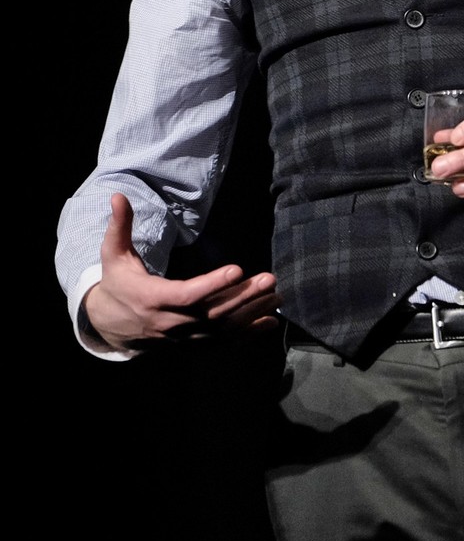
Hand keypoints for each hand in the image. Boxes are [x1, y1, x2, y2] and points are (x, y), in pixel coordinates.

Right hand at [83, 193, 280, 350]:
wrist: (110, 325)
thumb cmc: (117, 283)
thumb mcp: (113, 254)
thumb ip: (119, 226)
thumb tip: (118, 196)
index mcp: (151, 299)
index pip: (186, 295)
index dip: (212, 285)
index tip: (237, 269)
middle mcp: (169, 323)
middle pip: (211, 314)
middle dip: (242, 297)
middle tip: (269, 279)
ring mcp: (182, 338)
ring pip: (221, 330)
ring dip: (251, 314)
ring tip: (276, 297)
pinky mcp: (191, 345)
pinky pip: (222, 343)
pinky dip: (248, 334)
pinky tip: (270, 323)